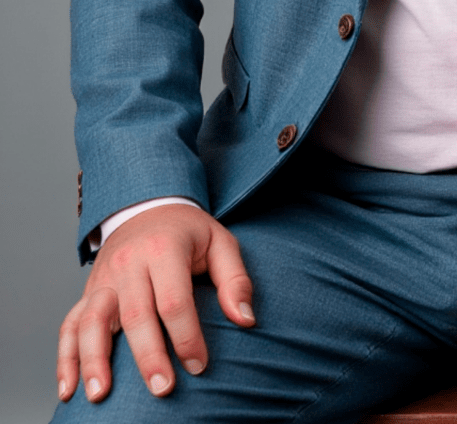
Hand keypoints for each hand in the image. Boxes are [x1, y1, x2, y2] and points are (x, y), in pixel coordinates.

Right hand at [57, 203, 253, 403]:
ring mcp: (104, 278)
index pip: (174, 300)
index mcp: (165, 248)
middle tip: (163, 390)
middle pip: (136, 314)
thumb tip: (246, 320)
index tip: (199, 366)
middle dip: (148, 356)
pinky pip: (70, 325)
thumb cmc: (187, 232)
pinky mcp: (88, 292)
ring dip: (95, 360)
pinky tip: (69, 389)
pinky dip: (66, 358)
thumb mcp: (220, 242)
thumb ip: (235, 280)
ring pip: (94, 321)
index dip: (187, 336)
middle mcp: (129, 263)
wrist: (146, 204)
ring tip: (102, 395)